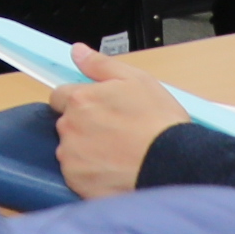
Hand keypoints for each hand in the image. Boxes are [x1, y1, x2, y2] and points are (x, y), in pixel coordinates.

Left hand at [49, 42, 191, 196]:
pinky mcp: (77, 182)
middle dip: (84, 127)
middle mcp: (69, 127)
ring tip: (118, 155)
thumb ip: (100, 64)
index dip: (79, 102)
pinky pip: (77, 176)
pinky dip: (91, 175)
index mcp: (80, 100)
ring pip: (71, 151)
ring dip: (87, 152)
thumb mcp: (136, 80)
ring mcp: (71, 157)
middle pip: (66, 124)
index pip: (60, 97)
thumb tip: (77, 51)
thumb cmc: (159, 122)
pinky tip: (114, 172)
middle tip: (115, 134)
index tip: (97, 110)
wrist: (173, 163)